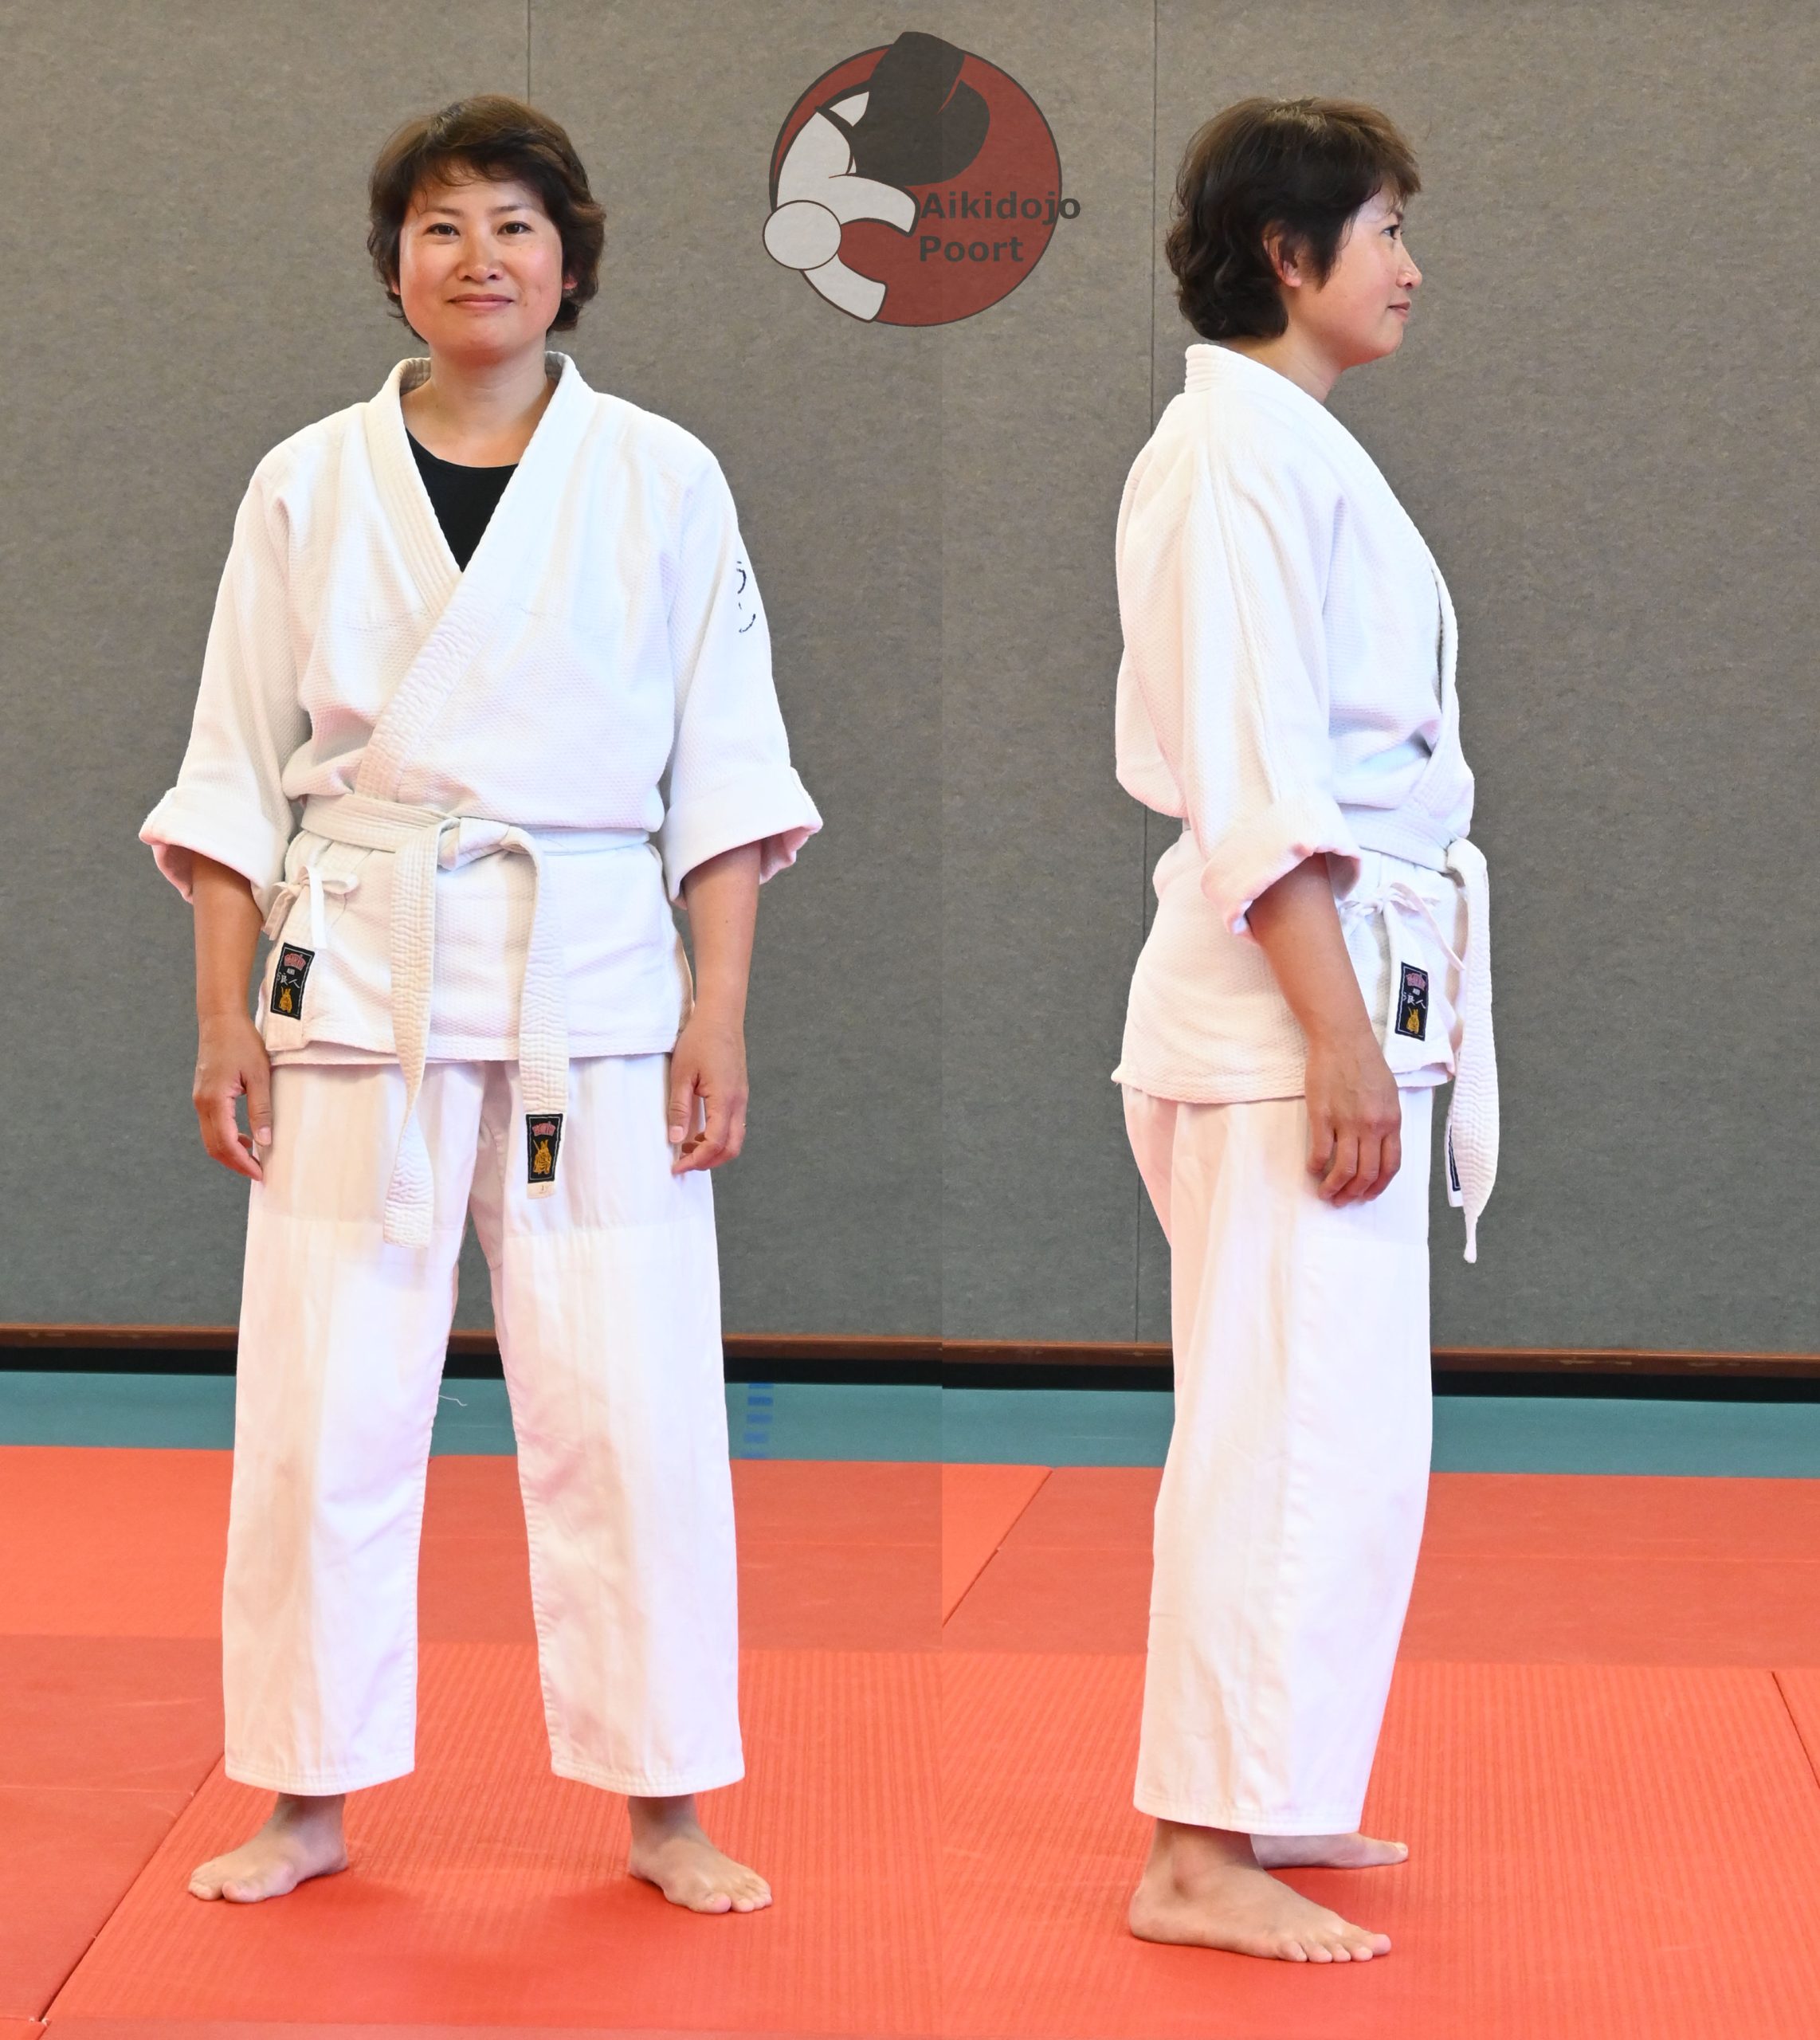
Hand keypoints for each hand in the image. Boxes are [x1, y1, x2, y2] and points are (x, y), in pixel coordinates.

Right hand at [193, 1012, 272, 1180]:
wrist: (220, 1021)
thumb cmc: (242, 1043)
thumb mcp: (259, 1076)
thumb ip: (261, 1110)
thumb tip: (264, 1141)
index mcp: (214, 1101)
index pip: (226, 1144)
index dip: (243, 1163)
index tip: (261, 1174)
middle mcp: (202, 1104)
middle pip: (214, 1147)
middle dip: (235, 1164)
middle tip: (258, 1173)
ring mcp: (200, 1100)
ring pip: (211, 1139)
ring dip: (230, 1153)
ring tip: (254, 1159)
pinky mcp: (203, 1096)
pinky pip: (212, 1126)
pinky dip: (226, 1139)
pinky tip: (245, 1138)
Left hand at [667, 1010, 748, 1173]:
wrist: (721, 1017)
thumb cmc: (700, 1040)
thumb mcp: (681, 1075)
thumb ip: (679, 1109)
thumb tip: (676, 1140)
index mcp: (725, 1100)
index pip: (714, 1143)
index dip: (695, 1160)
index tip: (677, 1166)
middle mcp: (738, 1103)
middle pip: (731, 1148)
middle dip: (708, 1162)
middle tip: (684, 1163)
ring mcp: (742, 1099)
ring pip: (735, 1139)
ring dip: (714, 1150)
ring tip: (688, 1148)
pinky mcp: (739, 1094)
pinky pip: (734, 1125)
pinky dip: (719, 1137)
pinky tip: (699, 1131)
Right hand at [1304, 1026, 1401, 1204]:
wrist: (1343, 1040)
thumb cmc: (1366, 1062)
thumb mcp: (1389, 1094)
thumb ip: (1387, 1122)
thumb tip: (1379, 1147)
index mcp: (1391, 1122)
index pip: (1390, 1167)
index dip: (1378, 1187)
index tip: (1367, 1195)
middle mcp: (1372, 1127)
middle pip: (1366, 1173)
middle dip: (1354, 1193)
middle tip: (1343, 1200)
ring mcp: (1347, 1123)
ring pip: (1343, 1169)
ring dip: (1334, 1187)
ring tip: (1326, 1193)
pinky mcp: (1322, 1117)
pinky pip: (1320, 1151)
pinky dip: (1315, 1166)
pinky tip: (1312, 1169)